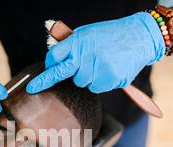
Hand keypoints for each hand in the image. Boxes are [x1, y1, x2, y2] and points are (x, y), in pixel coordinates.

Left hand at [27, 12, 165, 93]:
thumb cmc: (110, 35)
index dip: (47, 70)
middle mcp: (86, 53)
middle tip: (42, 84)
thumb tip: (53, 58)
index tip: (33, 85)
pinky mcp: (110, 78)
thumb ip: (71, 45)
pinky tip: (110, 70)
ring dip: (89, 77)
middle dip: (54, 79)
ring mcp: (98, 67)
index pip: (54, 58)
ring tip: (102, 64)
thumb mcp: (88, 33)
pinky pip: (96, 88)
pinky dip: (101, 82)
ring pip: (83, 83)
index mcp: (78, 40)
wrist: (140, 36)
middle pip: (65, 74)